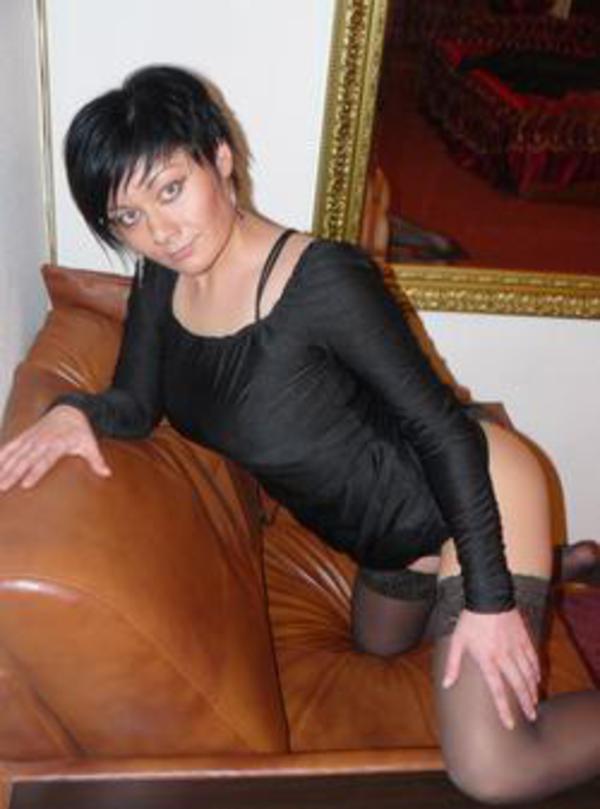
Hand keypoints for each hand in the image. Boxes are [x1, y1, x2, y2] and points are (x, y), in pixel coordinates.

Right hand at [0, 405, 110, 491]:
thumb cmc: (81, 432)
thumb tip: (107, 473)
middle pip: (26, 459)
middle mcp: (42, 441)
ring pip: (15, 453)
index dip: (35, 472)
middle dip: (13, 473)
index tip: (25, 484)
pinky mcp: (25, 436)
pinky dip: (1, 454)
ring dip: (4, 466)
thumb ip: (96, 460)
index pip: (44, 460)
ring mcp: (32, 438)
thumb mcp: (90, 444)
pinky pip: (11, 446)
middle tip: (3, 486)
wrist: (70, 411)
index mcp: (57, 444)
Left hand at [443, 607, 539, 729]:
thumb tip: (446, 685)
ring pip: (528, 674)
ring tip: (535, 703)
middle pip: (518, 685)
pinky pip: (533, 658)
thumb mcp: (457, 641)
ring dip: (532, 690)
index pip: (497, 690)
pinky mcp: (524, 638)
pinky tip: (537, 679)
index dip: (503, 709)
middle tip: (532, 717)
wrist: (488, 596)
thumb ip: (452, 664)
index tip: (509, 724)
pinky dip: (536, 671)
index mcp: (487, 659)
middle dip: (525, 704)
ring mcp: (516, 648)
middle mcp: (504, 657)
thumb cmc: (469, 620)